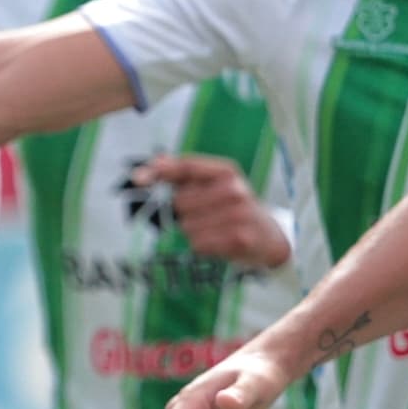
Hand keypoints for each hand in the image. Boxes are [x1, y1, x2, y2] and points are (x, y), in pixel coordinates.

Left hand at [132, 153, 291, 271]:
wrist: (269, 236)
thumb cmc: (233, 207)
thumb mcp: (214, 184)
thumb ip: (182, 173)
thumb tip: (154, 161)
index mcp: (226, 171)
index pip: (186, 166)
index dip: (159, 171)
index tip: (138, 178)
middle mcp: (234, 189)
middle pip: (180, 202)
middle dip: (185, 212)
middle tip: (206, 215)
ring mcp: (238, 214)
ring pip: (187, 226)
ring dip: (194, 232)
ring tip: (215, 229)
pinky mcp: (239, 239)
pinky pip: (198, 244)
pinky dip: (202, 247)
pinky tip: (219, 242)